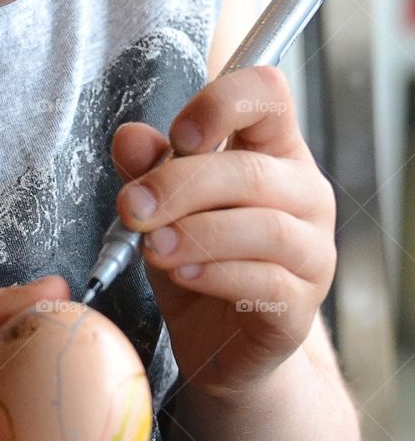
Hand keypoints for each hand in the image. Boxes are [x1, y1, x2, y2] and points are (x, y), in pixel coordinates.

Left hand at [111, 65, 336, 396]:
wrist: (220, 346)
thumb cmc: (196, 260)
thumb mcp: (162, 209)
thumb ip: (149, 170)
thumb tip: (128, 137)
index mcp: (274, 151)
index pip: (267, 95)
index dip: (221, 105)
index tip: (177, 137)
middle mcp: (304, 193)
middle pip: (251, 171)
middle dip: (179, 186)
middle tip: (131, 208)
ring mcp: (312, 251)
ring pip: (264, 227)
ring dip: (196, 233)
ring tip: (150, 247)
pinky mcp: (301, 305)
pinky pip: (266, 282)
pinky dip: (216, 274)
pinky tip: (182, 274)